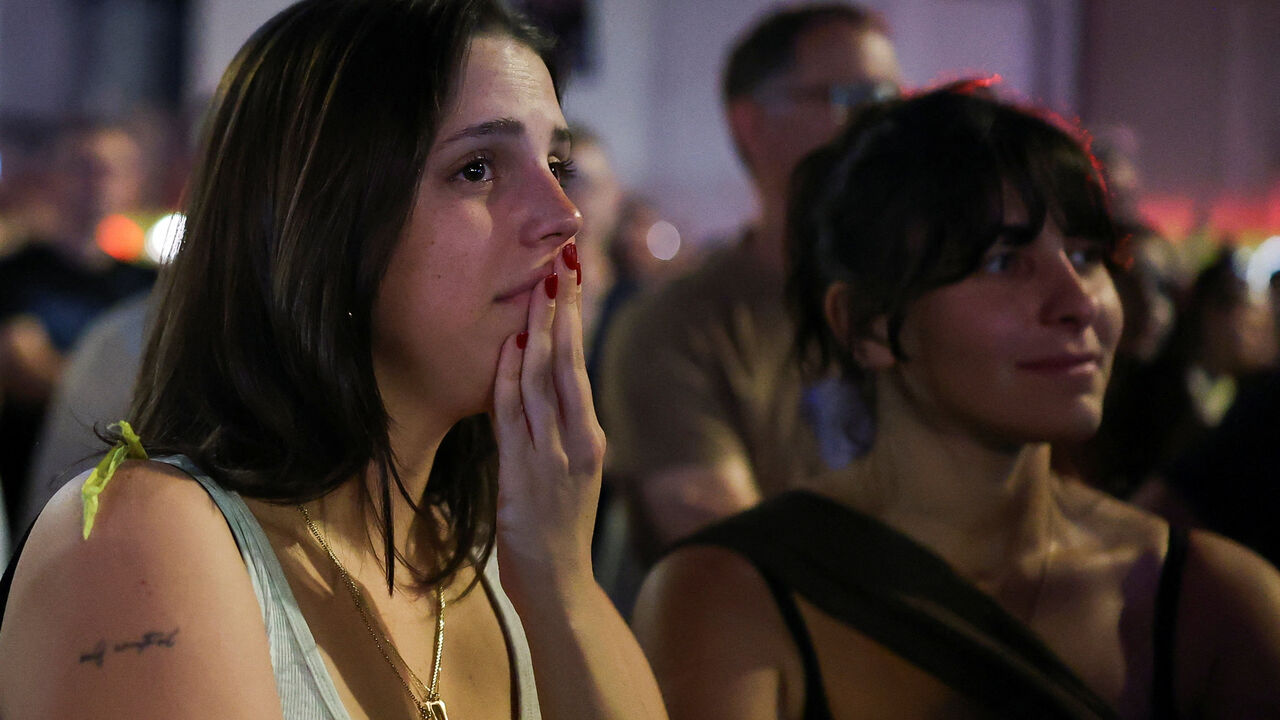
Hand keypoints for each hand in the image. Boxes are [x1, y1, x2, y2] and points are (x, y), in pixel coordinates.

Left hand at [491, 242, 604, 597]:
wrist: (560, 583)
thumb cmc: (559, 528)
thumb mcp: (569, 472)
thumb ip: (558, 428)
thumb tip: (539, 380)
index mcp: (591, 439)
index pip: (581, 367)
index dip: (576, 322)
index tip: (572, 280)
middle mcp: (578, 441)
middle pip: (568, 365)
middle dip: (562, 313)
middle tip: (559, 268)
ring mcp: (552, 456)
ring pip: (541, 382)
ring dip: (535, 334)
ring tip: (535, 292)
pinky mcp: (524, 474)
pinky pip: (513, 416)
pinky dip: (509, 378)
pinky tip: (508, 348)